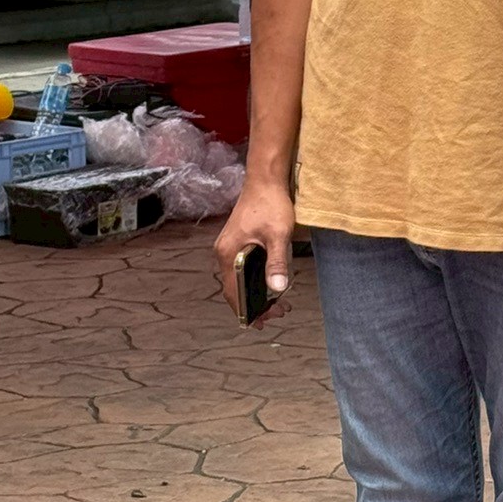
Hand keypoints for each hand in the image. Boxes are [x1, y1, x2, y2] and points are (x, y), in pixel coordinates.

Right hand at [214, 177, 294, 318]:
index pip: (233, 292)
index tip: (262, 322)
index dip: (246, 310)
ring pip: (240, 278)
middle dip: (255, 304)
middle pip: (235, 287)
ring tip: (278, 302)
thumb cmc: (271, 203)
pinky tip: (271, 282)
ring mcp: (229, 246)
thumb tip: (278, 289)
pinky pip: (242, 267)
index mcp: (229, 253)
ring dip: (257, 291)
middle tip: (278, 313)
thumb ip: (277, 262)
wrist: (266, 179)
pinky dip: (255, 279)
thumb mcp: (278, 235)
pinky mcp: (237, 241)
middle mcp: (224, 252)